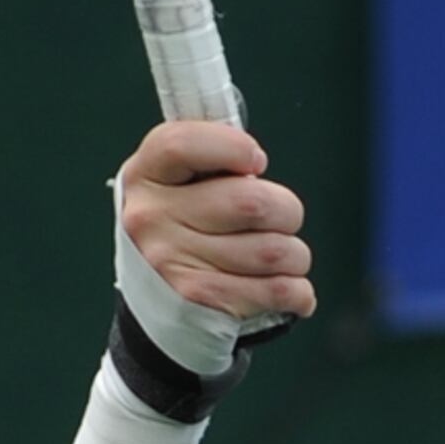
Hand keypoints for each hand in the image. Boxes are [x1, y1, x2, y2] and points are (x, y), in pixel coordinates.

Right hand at [116, 121, 312, 354]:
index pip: (182, 144)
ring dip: (295, 255)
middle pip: (252, 202)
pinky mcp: (201, 299)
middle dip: (287, 210)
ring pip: (274, 251)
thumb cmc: (183, 224)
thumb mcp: (179, 179)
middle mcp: (152, 217)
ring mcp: (173, 261)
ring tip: (283, 257)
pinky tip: (290, 287)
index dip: (232, 147)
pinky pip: (277, 290)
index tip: (255, 161)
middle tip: (283, 217)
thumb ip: (211, 156)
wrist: (156, 292)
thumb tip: (254, 158)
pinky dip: (298, 290)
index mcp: (146, 173)